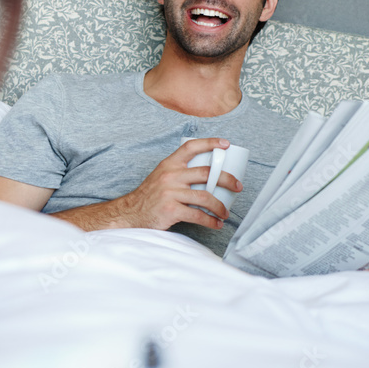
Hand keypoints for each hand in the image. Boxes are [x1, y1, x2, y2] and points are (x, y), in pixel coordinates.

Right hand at [115, 137, 241, 229]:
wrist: (130, 213)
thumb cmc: (150, 196)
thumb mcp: (161, 177)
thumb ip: (180, 173)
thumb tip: (208, 175)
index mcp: (169, 165)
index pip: (191, 147)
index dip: (210, 143)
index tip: (225, 144)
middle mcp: (170, 176)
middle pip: (206, 173)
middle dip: (227, 179)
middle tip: (237, 186)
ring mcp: (170, 193)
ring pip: (205, 197)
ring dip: (220, 207)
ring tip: (225, 213)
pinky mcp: (170, 209)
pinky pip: (198, 215)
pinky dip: (211, 221)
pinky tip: (216, 224)